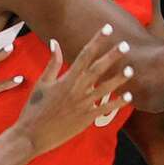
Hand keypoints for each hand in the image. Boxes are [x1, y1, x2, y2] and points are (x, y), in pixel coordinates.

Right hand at [10, 27, 133, 155]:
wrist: (32, 135)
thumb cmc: (34, 109)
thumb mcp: (42, 83)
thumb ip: (52, 63)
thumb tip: (55, 42)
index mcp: (66, 79)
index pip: (85, 54)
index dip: (97, 40)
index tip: (107, 29)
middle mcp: (77, 90)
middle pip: (98, 69)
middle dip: (112, 55)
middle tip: (126, 45)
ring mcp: (83, 105)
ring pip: (106, 89)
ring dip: (119, 79)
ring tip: (131, 69)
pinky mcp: (86, 119)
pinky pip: (105, 109)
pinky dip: (118, 103)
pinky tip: (128, 96)